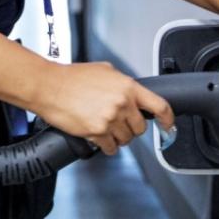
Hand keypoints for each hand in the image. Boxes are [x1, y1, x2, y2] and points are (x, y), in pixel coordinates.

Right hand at [32, 61, 175, 155]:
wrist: (49, 86)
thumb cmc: (71, 77)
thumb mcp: (104, 70)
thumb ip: (121, 83)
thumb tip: (130, 92)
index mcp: (127, 86)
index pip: (159, 105)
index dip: (168, 119)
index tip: (168, 125)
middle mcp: (122, 103)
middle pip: (140, 128)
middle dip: (131, 128)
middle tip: (119, 123)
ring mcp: (110, 118)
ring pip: (126, 139)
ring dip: (118, 138)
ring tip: (105, 128)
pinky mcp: (97, 132)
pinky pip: (111, 148)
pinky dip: (107, 146)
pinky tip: (99, 138)